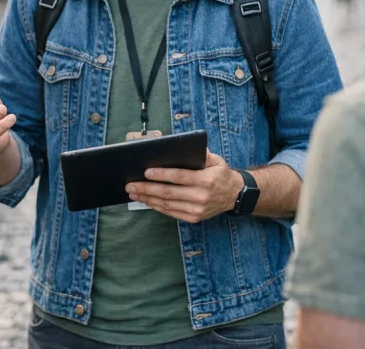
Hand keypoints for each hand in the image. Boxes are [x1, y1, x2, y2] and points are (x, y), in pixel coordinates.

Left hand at [126, 151, 243, 223]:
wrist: (234, 195)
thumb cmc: (221, 174)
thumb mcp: (216, 160)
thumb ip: (202, 154)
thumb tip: (183, 147)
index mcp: (206, 180)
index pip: (180, 176)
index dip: (162, 175)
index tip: (146, 172)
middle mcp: (201, 196)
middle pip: (169, 192)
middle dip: (147, 188)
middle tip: (131, 185)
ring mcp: (197, 209)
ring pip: (167, 204)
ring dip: (148, 199)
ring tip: (134, 193)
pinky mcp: (193, 217)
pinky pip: (171, 212)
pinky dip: (157, 207)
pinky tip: (146, 200)